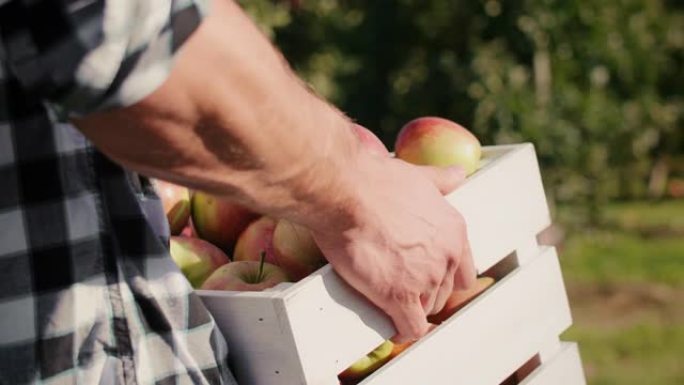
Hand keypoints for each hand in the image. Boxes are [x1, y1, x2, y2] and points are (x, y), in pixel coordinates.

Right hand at [311, 152, 475, 342]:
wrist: (346, 192)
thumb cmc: (376, 182)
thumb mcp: (419, 177)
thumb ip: (442, 181)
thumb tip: (458, 174)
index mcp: (454, 231)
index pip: (464, 272)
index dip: (443, 276)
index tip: (424, 277)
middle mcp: (447, 257)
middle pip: (443, 292)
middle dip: (423, 292)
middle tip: (400, 287)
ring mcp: (425, 279)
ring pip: (426, 310)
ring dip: (409, 309)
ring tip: (388, 302)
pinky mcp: (400, 296)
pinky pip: (410, 328)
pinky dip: (401, 330)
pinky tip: (391, 326)